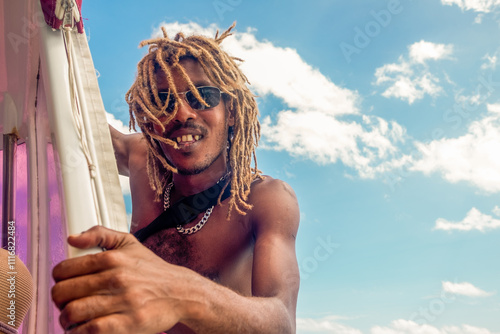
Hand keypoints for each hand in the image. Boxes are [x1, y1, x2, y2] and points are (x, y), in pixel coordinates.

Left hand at [51, 226, 191, 333]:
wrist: (181, 293)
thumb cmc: (153, 271)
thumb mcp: (130, 243)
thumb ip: (100, 234)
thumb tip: (72, 238)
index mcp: (112, 258)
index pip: (65, 269)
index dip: (58, 279)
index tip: (63, 284)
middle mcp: (116, 278)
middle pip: (63, 292)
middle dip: (58, 301)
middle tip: (64, 303)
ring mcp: (122, 302)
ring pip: (73, 312)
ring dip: (65, 319)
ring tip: (70, 319)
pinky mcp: (128, 323)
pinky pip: (90, 330)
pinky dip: (79, 332)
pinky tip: (82, 329)